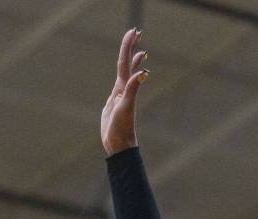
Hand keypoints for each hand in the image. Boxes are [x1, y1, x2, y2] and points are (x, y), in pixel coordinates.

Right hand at [101, 28, 147, 155]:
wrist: (119, 146)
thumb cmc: (122, 128)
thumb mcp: (126, 106)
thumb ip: (133, 88)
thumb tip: (144, 73)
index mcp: (125, 88)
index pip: (127, 63)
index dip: (130, 47)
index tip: (135, 32)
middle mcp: (124, 90)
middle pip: (126, 64)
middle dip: (130, 48)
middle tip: (136, 32)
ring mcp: (119, 97)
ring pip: (124, 74)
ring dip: (130, 61)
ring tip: (137, 49)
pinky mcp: (113, 105)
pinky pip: (119, 87)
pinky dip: (123, 79)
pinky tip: (124, 78)